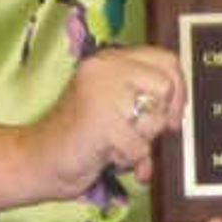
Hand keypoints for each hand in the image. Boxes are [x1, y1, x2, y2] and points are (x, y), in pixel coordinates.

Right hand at [29, 43, 185, 197]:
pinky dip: (129, 161)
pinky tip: (108, 157)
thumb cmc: (81, 138)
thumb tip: (182, 105)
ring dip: (142, 143)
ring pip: (155, 118)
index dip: (180, 89)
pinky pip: (138, 147)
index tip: (174, 115)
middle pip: (167, 86)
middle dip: (163, 117)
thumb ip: (142, 96)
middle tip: (149, 134)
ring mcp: (101, 92)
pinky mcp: (100, 121)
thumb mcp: (114, 105)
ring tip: (115, 145)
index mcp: (110, 60)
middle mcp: (105, 68)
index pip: (167, 60)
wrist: (39, 160)